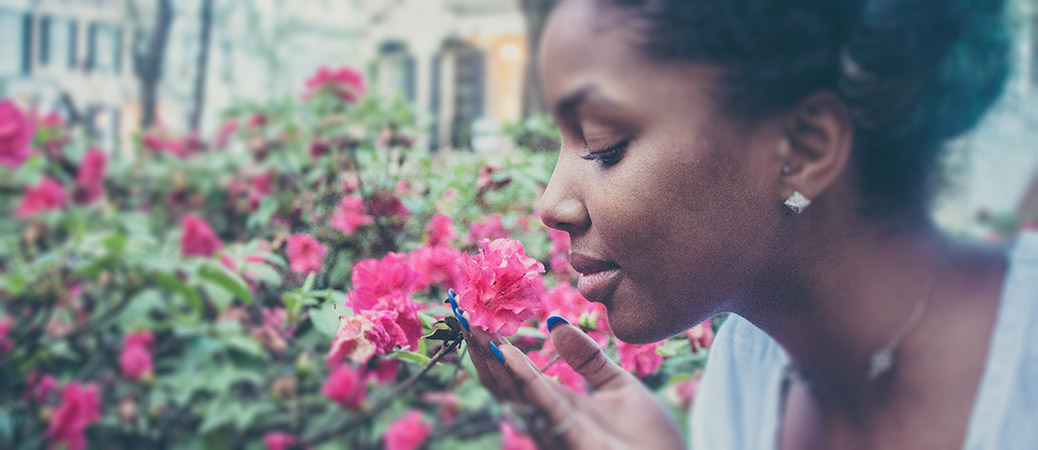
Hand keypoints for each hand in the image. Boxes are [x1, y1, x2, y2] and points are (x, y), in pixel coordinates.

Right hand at [460, 314, 684, 449]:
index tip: (478, 314)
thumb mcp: (618, 386)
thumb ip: (587, 358)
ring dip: (490, 357)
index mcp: (559, 404)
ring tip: (474, 324)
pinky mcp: (569, 436)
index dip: (495, 345)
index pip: (516, 372)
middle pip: (503, 381)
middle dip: (481, 348)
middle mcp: (548, 417)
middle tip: (462, 312)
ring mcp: (555, 428)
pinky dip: (520, 374)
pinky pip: (540, 401)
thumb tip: (554, 324)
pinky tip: (505, 350)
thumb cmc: (651, 439)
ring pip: (512, 390)